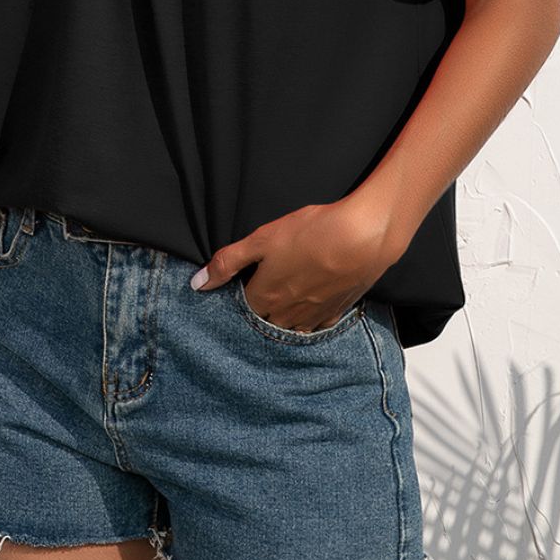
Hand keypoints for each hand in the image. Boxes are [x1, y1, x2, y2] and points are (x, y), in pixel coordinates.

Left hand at [190, 197, 399, 332]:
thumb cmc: (311, 233)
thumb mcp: (261, 239)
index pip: (242, 308)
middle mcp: (287, 315)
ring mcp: (314, 316)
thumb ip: (227, 262)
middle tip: (267, 285)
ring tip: (288, 293)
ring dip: (285, 315)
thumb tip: (196, 284)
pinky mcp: (337, 312)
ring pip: (291, 326)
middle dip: (262, 308)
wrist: (363, 236)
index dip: (241, 294)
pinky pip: (317, 324)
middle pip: (266, 320)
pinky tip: (313, 301)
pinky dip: (311, 317)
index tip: (245, 280)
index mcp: (265, 298)